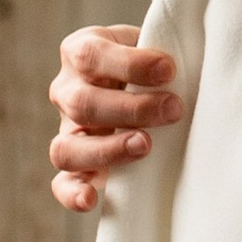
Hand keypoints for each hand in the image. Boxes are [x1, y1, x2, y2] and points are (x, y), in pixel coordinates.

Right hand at [48, 25, 182, 213]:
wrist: (148, 83)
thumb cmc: (154, 60)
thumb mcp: (154, 42)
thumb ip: (162, 48)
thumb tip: (179, 69)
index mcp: (81, 51)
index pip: (91, 56)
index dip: (129, 64)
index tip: (169, 70)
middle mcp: (67, 90)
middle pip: (82, 103)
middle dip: (132, 109)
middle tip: (173, 110)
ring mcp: (68, 130)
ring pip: (66, 147)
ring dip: (107, 150)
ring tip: (145, 146)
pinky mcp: (76, 164)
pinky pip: (62, 182)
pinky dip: (73, 193)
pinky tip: (92, 199)